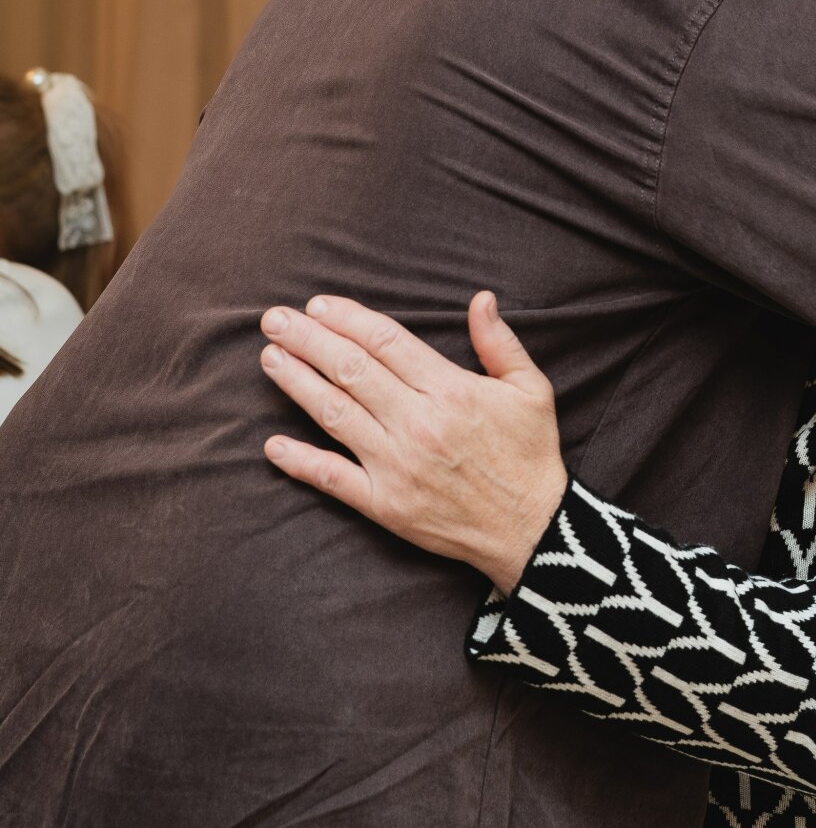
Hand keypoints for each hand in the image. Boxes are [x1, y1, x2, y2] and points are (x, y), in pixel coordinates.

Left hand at [258, 291, 566, 592]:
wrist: (533, 528)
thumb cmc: (531, 454)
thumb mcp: (531, 389)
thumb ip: (501, 342)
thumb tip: (481, 298)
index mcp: (451, 390)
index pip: (386, 341)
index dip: (348, 319)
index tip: (318, 305)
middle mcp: (418, 423)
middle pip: (351, 370)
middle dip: (308, 340)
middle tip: (274, 320)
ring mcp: (397, 465)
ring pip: (335, 414)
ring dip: (297, 383)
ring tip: (270, 358)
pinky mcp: (386, 505)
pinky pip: (334, 479)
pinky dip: (301, 462)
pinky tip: (273, 445)